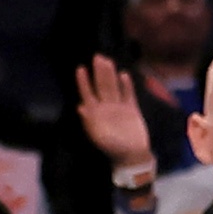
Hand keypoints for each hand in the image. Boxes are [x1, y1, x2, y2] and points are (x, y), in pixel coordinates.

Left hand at [73, 59, 152, 174]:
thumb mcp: (98, 136)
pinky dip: (126, 85)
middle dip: (99, 72)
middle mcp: (105, 107)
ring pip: (113, 87)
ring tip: (107, 61)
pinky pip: (128, 95)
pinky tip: (123, 75)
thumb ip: (89, 121)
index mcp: (95, 113)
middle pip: (101, 86)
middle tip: (97, 57)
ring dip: (110, 75)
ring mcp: (118, 107)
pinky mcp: (131, 110)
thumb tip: (80, 107)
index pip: (87, 93)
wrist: (132, 156)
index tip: (80, 68)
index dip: (83, 81)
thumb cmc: (112, 148)